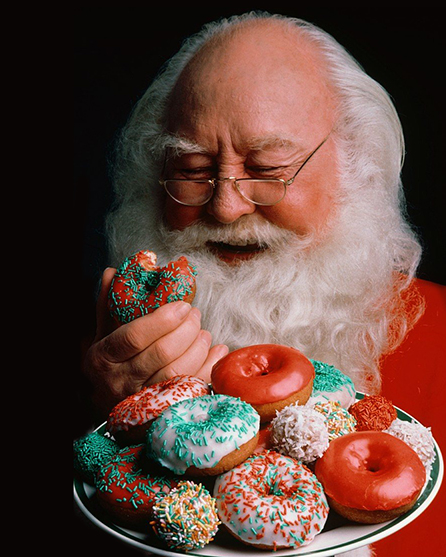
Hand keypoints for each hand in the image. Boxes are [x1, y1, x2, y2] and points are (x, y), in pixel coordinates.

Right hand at [83, 268, 227, 416]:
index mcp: (104, 357)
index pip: (134, 337)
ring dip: (198, 348)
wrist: (108, 407)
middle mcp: (121, 381)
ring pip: (178, 372)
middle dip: (186, 330)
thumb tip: (112, 272)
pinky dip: (209, 367)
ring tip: (204, 332)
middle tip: (195, 315)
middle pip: (161, 353)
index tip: (182, 305)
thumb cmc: (109, 364)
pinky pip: (192, 388)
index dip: (162, 320)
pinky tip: (216, 351)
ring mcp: (143, 399)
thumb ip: (107, 305)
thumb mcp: (101, 335)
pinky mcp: (164, 410)